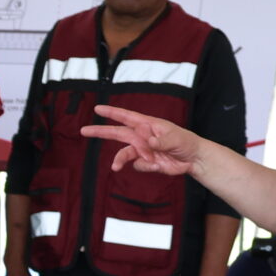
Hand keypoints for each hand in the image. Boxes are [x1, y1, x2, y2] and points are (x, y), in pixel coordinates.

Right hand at [85, 105, 202, 175]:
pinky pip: (138, 165)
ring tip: (115, 167)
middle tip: (83, 130)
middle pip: (116, 133)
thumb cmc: (185, 142)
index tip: (97, 108)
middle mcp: (141, 137)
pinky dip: (147, 167)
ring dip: (120, 160)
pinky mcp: (145, 163)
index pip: (126, 117)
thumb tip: (148, 142)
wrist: (192, 159)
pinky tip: (158, 165)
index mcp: (147, 125)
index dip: (112, 112)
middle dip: (100, 131)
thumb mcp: (175, 138)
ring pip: (124, 154)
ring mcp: (142, 150)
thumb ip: (161, 140)